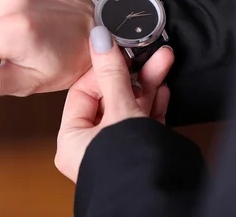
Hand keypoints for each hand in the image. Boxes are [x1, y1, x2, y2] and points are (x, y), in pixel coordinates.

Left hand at [55, 26, 172, 182]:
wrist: (160, 195)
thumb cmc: (130, 166)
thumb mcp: (120, 110)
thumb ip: (112, 74)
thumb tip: (100, 40)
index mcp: (72, 141)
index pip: (83, 92)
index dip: (103, 69)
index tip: (118, 50)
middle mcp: (91, 147)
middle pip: (110, 97)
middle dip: (134, 74)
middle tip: (147, 53)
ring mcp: (116, 149)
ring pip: (130, 107)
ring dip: (148, 85)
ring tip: (162, 62)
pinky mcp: (138, 152)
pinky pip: (142, 122)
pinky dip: (153, 105)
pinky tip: (163, 89)